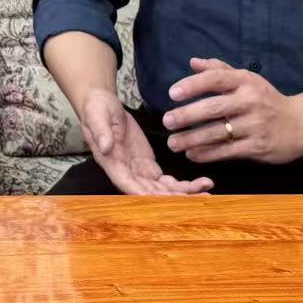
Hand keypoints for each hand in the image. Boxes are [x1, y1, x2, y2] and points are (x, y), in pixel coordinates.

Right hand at [76, 87, 212, 196]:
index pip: (129, 185)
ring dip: (184, 193)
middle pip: (151, 193)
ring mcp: (139, 171)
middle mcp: (127, 174)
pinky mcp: (149, 165)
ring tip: (207, 191)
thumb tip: (105, 147)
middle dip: (173, 198)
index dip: (147, 194)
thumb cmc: (96, 109)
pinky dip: (183, 184)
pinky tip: (201, 183)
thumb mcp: (96, 116)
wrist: (103, 104)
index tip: (166, 199)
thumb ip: (101, 131)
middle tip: (198, 198)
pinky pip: (167, 181)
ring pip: (162, 190)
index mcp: (112, 164)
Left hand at [162, 58, 302, 164]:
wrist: (301, 124)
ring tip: (173, 143)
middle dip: (187, 115)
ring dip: (192, 139)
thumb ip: (219, 70)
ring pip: (217, 133)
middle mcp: (250, 101)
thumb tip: (192, 62)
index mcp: (245, 81)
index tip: (172, 93)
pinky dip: (207, 154)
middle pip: (213, 108)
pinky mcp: (258, 147)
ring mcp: (255, 125)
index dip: (193, 84)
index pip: (216, 79)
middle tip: (167, 121)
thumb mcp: (247, 79)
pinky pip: (227, 151)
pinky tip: (192, 154)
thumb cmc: (266, 99)